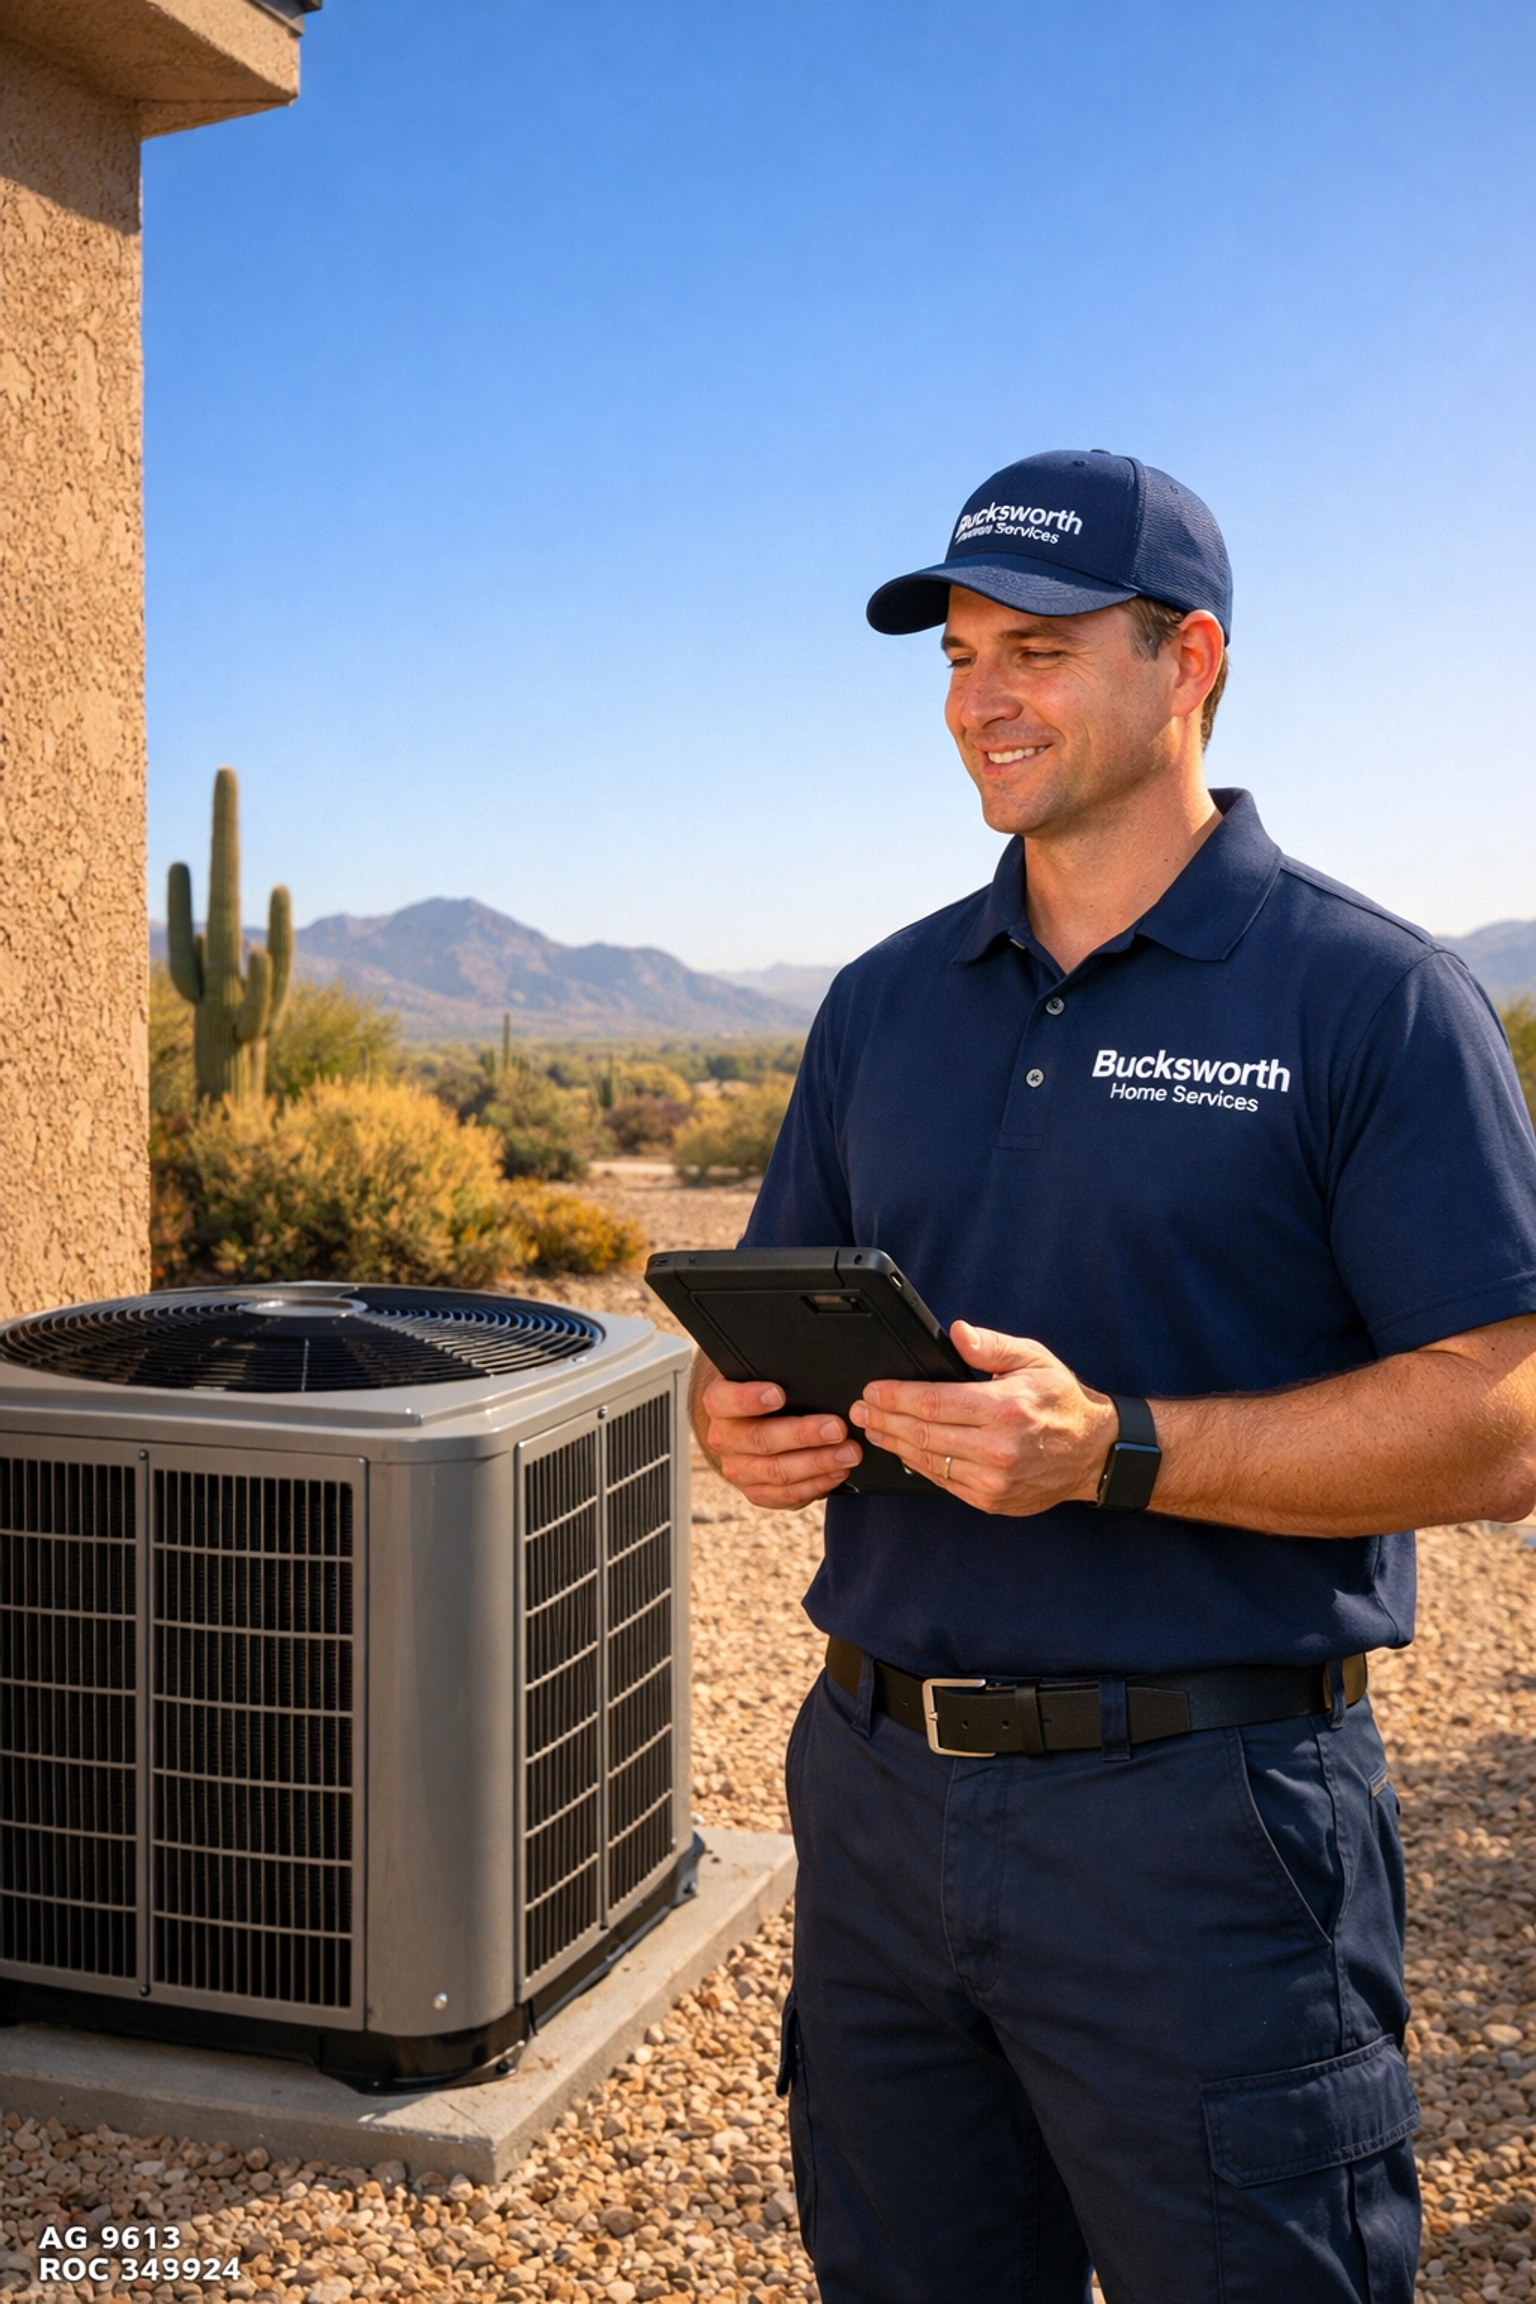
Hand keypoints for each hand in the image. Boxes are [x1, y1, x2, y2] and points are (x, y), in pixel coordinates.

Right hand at [700, 1374, 863, 1508]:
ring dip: (817, 1463)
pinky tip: (837, 1472)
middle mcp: (724, 1439)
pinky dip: (815, 1485)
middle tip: (836, 1428)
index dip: (750, 1399)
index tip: (779, 1394)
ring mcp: (739, 1469)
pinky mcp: (756, 1492)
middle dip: (803, 1434)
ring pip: (777, 1471)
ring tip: (848, 1453)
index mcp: (720, 1404)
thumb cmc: (764, 1392)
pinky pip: (785, 1494)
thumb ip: (779, 1373)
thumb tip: (815, 1372)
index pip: (726, 1401)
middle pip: (761, 1439)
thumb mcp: (763, 1376)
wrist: (748, 1424)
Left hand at [849, 1321, 1116, 1513]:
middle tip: (859, 1410)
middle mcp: (998, 1449)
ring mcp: (994, 1480)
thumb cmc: (1061, 1401)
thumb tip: (959, 1333)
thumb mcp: (1034, 1359)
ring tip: (873, 1429)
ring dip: (894, 1444)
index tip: (872, 1390)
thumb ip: (993, 1346)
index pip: (933, 1402)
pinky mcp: (991, 1500)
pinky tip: (904, 1451)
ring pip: (927, 1461)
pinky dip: (918, 1465)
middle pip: (922, 1433)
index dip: (895, 1396)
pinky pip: (942, 1482)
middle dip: (884, 1420)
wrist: (1094, 1453)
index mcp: (1005, 1409)